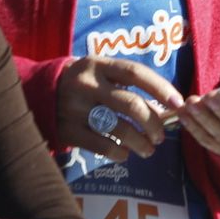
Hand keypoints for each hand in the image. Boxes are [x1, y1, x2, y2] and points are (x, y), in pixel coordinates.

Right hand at [56, 56, 184, 161]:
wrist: (41, 91)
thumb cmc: (86, 81)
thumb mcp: (102, 72)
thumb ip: (129, 84)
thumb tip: (165, 109)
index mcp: (100, 64)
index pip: (136, 73)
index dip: (161, 88)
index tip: (178, 104)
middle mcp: (87, 85)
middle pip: (130, 104)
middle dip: (153, 122)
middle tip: (161, 135)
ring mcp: (75, 108)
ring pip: (118, 128)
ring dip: (140, 142)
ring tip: (150, 148)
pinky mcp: (68, 130)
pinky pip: (101, 145)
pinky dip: (120, 152)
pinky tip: (126, 153)